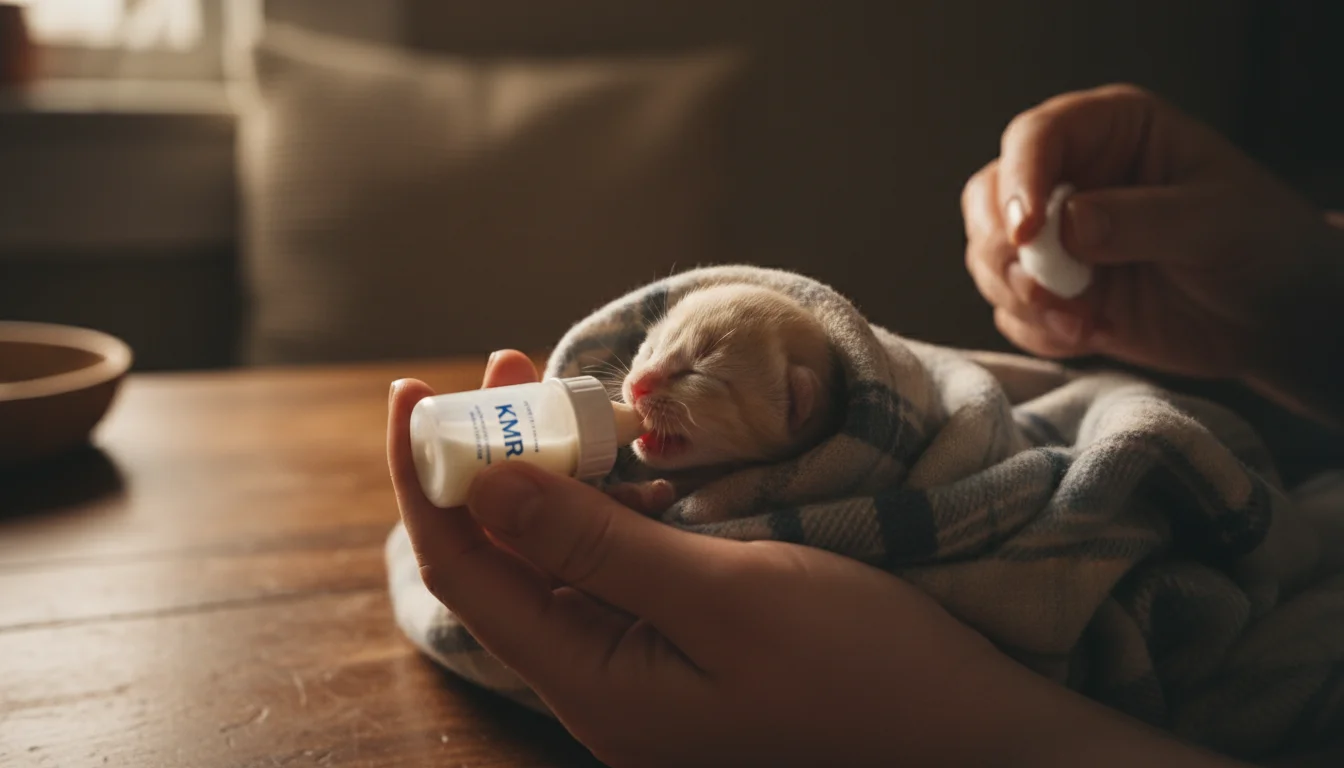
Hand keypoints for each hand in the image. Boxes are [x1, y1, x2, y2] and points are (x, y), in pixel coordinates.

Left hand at [389, 350, 1245, 766]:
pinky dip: (612, 508)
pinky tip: (628, 461)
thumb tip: (483, 485)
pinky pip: (622, 571)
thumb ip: (593, 544)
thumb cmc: (861, 671)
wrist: (971, 735)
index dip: (429, 480)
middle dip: (493, 463)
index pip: (467, 572)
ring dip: (556, 477)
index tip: (414, 393)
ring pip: (566, 561)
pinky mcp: (691, 650)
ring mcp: (648, 670)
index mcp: (593, 685)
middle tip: (504, 368)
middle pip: (510, 562)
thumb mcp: (722, 594)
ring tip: (560, 394)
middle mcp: (604, 684)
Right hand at [963, 84, 1343, 419]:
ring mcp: (1056, 238)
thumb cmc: (1261, 245)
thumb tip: (1066, 225)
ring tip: (1083, 323)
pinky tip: (1089, 336)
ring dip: (1021, 298)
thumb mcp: (1214, 222)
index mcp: (1112, 131)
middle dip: (1002, 251)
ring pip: (988, 257)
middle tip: (1044, 292)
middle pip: (988, 197)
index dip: (1018, 182)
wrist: (1275, 316)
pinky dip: (1037, 330)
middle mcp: (1071, 177)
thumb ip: (1141, 219)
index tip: (1026, 235)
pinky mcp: (1053, 291)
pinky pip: (1010, 310)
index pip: (1034, 137)